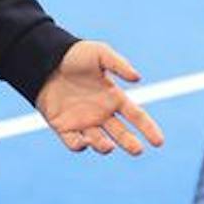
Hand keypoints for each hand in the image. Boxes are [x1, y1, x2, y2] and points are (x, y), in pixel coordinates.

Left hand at [36, 41, 165, 155]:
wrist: (44, 60)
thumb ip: (119, 64)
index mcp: (113, 97)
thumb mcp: (100, 53)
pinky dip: (80, 146)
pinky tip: (84, 142)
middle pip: (121, 134)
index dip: (148, 128)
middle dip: (130, 143)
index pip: (136, 116)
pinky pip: (74, 143)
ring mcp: (83, 121)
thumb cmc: (75, 55)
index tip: (159, 142)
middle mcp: (101, 113)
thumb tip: (138, 78)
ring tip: (108, 146)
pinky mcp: (63, 127)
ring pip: (98, 141)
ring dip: (104, 146)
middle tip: (137, 150)